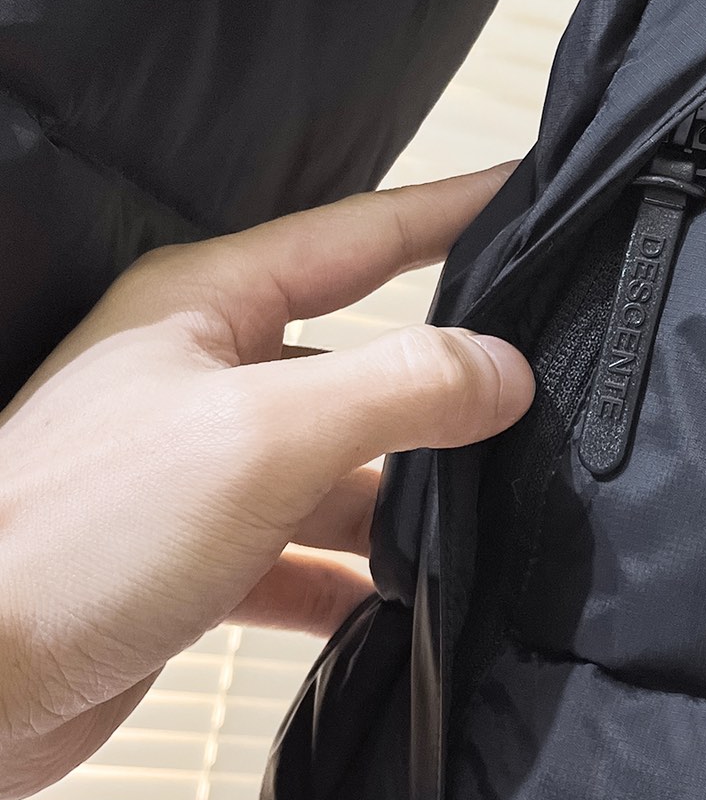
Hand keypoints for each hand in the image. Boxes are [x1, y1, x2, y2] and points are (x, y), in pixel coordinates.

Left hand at [0, 166, 533, 799]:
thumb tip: (503, 369)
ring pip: (338, 468)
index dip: (452, 211)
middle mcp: (201, 378)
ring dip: (403, 501)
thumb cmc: (70, 536)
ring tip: (482, 523)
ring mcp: (198, 473)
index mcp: (205, 307)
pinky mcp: (192, 561)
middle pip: (359, 358)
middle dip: (445, 383)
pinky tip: (397, 606)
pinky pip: (300, 558)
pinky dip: (351, 580)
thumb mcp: (263, 436)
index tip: (531, 193)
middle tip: (539, 389)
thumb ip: (399, 389)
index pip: (359, 234)